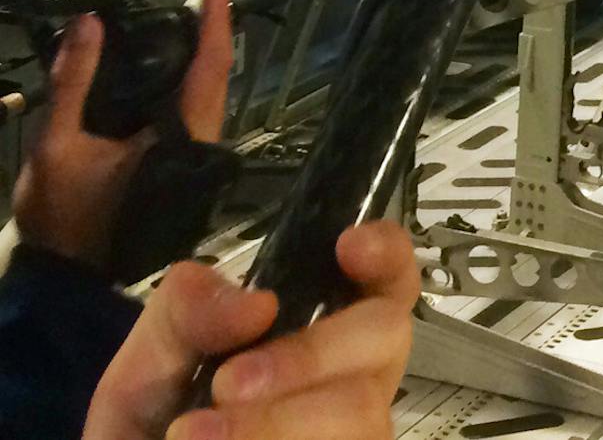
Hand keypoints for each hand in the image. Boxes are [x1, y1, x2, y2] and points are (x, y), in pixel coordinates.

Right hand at [14, 0, 233, 273]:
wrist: (67, 276)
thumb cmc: (64, 220)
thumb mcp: (56, 146)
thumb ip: (73, 83)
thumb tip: (88, 25)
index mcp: (180, 137)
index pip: (210, 65)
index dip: (216, 20)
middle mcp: (196, 142)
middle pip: (212, 74)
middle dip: (206, 32)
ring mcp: (189, 153)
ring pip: (203, 92)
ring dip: (194, 56)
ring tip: (179, 19)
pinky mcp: (176, 161)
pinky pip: (187, 109)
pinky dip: (179, 80)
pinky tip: (160, 64)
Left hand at [85, 220, 418, 439]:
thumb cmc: (155, 427)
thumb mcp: (149, 363)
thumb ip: (186, 313)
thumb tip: (259, 304)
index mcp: (326, 330)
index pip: (389, 278)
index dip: (387, 254)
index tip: (346, 246)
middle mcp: (357, 380)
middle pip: (385, 338)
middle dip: (309, 355)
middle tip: (226, 384)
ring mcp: (356, 434)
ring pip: (362, 414)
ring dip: (277, 422)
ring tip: (194, 437)